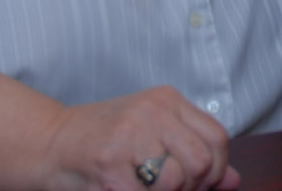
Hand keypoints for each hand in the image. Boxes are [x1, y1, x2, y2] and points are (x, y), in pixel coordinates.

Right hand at [43, 86, 240, 190]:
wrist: (47, 143)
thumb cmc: (101, 142)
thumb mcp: (152, 135)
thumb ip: (193, 152)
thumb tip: (234, 180)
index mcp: (166, 100)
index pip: (217, 138)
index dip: (215, 171)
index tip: (197, 184)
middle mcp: (151, 111)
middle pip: (203, 161)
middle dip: (191, 188)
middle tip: (164, 189)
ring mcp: (130, 135)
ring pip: (178, 181)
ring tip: (143, 188)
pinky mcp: (110, 164)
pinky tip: (123, 189)